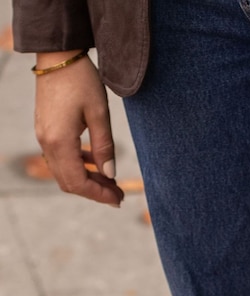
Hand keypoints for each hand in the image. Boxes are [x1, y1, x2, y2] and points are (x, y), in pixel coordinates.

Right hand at [33, 51, 122, 206]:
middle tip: (118, 194)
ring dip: (87, 180)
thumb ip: (105, 147)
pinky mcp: (45, 130)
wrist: (58, 54)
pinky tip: (97, 162)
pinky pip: (61, 158)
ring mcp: (43, 137)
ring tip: (111, 180)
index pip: (78, 182)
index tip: (119, 199)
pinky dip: (79, 166)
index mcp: (59, 141)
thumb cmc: (81, 80)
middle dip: (94, 191)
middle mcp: (47, 143)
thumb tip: (111, 175)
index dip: (99, 195)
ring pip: (64, 172)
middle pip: (69, 182)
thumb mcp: (100, 114)